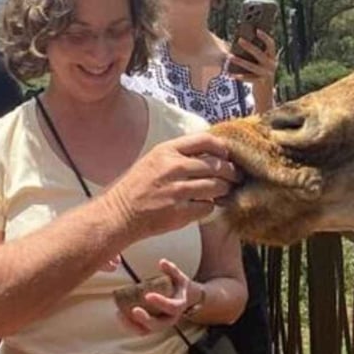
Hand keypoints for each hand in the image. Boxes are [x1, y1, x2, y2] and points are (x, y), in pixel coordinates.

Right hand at [104, 134, 238, 238]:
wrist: (119, 214)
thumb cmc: (137, 187)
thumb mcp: (154, 160)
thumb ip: (179, 154)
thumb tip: (210, 153)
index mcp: (167, 151)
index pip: (205, 140)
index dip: (222, 147)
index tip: (226, 154)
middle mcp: (173, 168)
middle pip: (216, 165)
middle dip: (230, 172)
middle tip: (233, 177)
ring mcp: (177, 191)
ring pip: (216, 187)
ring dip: (223, 190)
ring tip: (222, 192)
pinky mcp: (180, 212)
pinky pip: (208, 207)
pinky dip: (209, 207)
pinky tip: (203, 205)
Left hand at [118, 259, 198, 333]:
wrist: (183, 299)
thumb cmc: (178, 287)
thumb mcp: (178, 277)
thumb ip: (172, 270)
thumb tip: (162, 262)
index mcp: (178, 306)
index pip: (171, 307)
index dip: (160, 302)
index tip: (148, 296)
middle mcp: (170, 319)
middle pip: (158, 325)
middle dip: (145, 319)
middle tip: (134, 310)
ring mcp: (160, 325)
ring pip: (146, 331)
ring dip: (132, 325)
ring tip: (120, 314)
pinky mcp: (151, 327)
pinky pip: (139, 330)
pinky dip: (129, 325)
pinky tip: (119, 315)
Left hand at [227, 32, 276, 111]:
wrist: (265, 95)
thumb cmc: (260, 75)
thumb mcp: (261, 64)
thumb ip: (256, 55)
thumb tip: (242, 42)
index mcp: (272, 58)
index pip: (271, 44)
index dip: (265, 37)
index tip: (257, 30)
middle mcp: (272, 65)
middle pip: (260, 54)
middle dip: (249, 47)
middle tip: (239, 40)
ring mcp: (266, 74)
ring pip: (252, 66)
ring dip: (240, 61)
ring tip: (230, 57)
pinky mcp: (260, 83)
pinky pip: (248, 78)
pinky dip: (239, 76)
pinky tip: (230, 74)